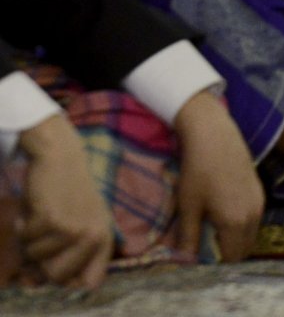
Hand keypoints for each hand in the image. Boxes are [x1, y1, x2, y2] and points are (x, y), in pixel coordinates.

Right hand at [18, 114, 112, 288]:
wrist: (62, 156)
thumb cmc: (69, 193)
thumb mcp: (83, 221)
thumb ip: (74, 253)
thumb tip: (56, 283)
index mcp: (104, 239)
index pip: (90, 283)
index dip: (69, 280)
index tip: (58, 263)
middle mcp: (93, 237)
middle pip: (57, 277)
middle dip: (43, 261)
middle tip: (44, 238)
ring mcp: (73, 229)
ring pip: (37, 259)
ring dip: (31, 241)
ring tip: (40, 219)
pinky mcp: (51, 220)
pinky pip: (26, 241)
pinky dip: (23, 227)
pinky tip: (31, 211)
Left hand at [174, 91, 263, 262]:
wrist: (213, 132)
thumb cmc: (197, 169)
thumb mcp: (188, 206)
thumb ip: (188, 238)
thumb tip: (186, 261)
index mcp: (236, 222)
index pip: (231, 257)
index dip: (216, 261)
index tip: (201, 252)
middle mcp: (253, 215)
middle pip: (245, 248)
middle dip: (228, 251)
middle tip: (207, 242)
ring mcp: (259, 201)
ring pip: (251, 233)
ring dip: (236, 237)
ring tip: (215, 226)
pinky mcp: (259, 189)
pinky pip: (254, 218)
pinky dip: (242, 222)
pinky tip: (225, 209)